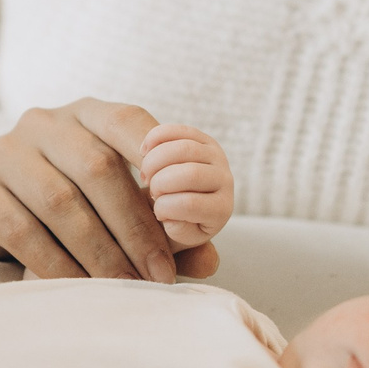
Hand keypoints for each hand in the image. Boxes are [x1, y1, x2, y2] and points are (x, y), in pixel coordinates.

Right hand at [0, 99, 224, 281]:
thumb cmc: (72, 199)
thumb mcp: (116, 200)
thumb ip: (164, 224)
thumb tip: (211, 258)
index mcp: (87, 114)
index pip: (126, 119)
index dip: (156, 154)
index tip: (180, 200)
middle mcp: (44, 123)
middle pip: (97, 167)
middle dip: (135, 226)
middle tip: (161, 273)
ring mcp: (6, 153)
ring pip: (60, 201)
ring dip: (101, 251)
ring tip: (128, 287)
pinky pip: (24, 231)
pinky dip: (59, 265)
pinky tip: (83, 289)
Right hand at [137, 123, 233, 252]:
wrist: (189, 203)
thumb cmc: (180, 223)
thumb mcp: (178, 237)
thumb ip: (176, 232)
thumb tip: (172, 218)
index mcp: (221, 209)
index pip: (190, 204)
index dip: (164, 207)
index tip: (157, 212)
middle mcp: (224, 180)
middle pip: (190, 173)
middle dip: (159, 182)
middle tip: (149, 190)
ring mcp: (215, 156)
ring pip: (183, 148)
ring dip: (154, 161)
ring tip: (145, 174)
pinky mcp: (202, 138)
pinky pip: (178, 130)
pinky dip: (155, 138)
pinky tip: (143, 152)